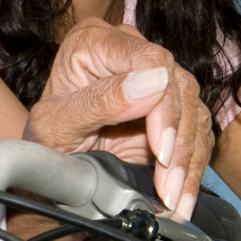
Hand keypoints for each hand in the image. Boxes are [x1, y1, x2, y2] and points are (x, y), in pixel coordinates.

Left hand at [22, 18, 212, 218]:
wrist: (49, 171)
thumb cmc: (43, 142)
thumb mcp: (55, 126)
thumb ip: (98, 102)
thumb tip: (152, 82)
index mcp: (93, 41)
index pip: (148, 59)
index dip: (162, 105)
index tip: (161, 149)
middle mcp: (129, 52)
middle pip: (179, 85)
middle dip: (178, 141)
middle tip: (167, 185)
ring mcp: (154, 79)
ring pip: (194, 111)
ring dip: (188, 160)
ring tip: (174, 199)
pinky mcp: (171, 110)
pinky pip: (197, 133)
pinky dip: (193, 167)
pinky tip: (182, 195)